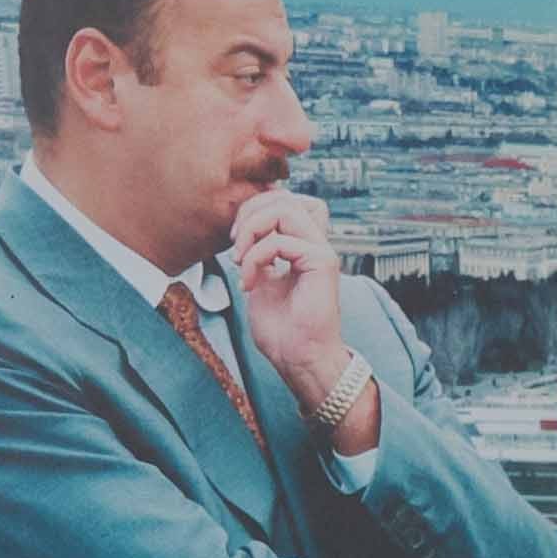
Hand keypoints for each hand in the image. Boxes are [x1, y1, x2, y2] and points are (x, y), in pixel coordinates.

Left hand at [220, 189, 367, 417]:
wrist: (298, 359)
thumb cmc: (282, 330)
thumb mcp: (260, 281)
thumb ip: (257, 253)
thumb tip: (243, 231)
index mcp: (302, 245)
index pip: (284, 201)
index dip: (256, 208)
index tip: (235, 240)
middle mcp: (314, 243)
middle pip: (284, 198)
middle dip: (249, 214)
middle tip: (234, 246)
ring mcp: (321, 251)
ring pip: (286, 208)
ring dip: (252, 230)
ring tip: (239, 260)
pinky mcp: (322, 262)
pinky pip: (281, 241)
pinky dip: (255, 258)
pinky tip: (249, 283)